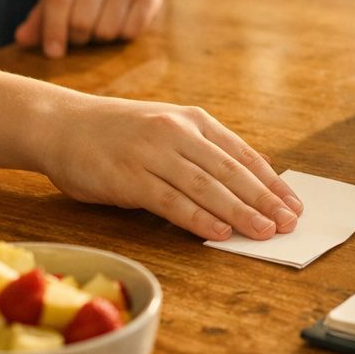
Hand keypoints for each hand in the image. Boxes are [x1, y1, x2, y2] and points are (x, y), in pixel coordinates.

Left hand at [15, 0, 166, 56]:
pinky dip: (121, 35)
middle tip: (78, 33)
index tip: (52, 53)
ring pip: (107, 31)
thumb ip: (41, 15)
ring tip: (98, 24)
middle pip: (82, 22)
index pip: (59, 1)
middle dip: (77, 37)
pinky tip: (119, 20)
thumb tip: (22, 40)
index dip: (53, 30)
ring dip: (99, 37)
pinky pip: (131, 31)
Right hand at [41, 96, 303, 240]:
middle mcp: (178, 134)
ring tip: (264, 231)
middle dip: (265, 200)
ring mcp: (153, 154)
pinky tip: (219, 233)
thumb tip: (249, 179)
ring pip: (207, 188)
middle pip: (231, 172)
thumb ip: (204, 150)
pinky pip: (171, 202)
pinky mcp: (130, 178)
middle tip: (289, 223)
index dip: (271, 181)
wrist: (61, 124)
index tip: (293, 203)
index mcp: (193, 121)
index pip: (243, 154)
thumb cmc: (118, 131)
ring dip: (240, 213)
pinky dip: (198, 219)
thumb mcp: (167, 127)